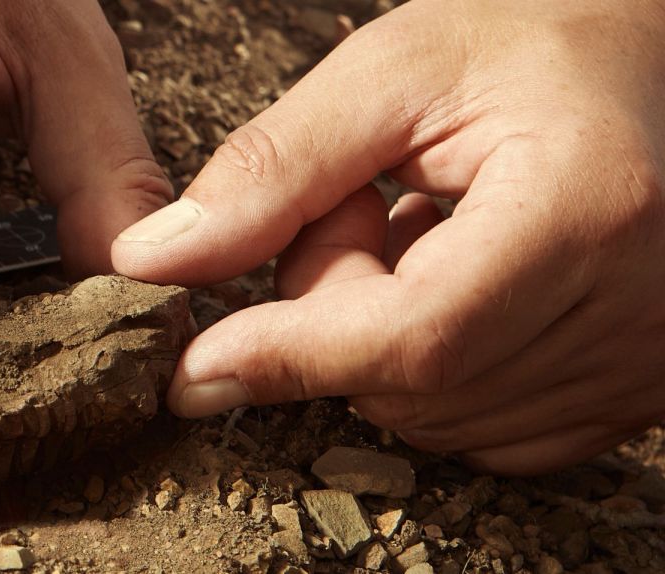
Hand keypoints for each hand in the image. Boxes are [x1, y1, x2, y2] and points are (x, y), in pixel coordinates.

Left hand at [113, 0, 664, 474]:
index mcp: (585, 210)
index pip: (415, 334)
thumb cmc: (538, 41)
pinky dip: (425, 365)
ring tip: (416, 226)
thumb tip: (157, 262)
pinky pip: (476, 426)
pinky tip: (446, 279)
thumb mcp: (394, 71)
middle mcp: (635, 311)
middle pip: (407, 379)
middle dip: (332, 308)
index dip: (290, 355)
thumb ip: (272, 170)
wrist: (648, 66)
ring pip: (431, 412)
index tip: (192, 369)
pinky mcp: (626, 391)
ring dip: (376, 335)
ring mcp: (639, 363)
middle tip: (356, 203)